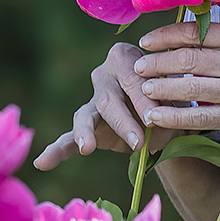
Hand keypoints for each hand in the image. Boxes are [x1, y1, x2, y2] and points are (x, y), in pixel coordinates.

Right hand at [33, 42, 182, 170]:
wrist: (169, 112)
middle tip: (140, 141)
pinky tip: (42, 163)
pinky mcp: (87, 126)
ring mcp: (92, 102)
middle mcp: (103, 75)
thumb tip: (157, 123)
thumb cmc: (173, 96)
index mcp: (124, 57)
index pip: (131, 78)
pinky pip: (68, 138)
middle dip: (124, 121)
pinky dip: (56, 151)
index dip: (143, 99)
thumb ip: (168, 104)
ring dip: (88, 133)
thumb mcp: (177, 95)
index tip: (155, 119)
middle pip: (109, 99)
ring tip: (86, 148)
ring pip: (86, 117)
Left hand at [129, 22, 219, 143]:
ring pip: (190, 86)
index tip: (146, 41)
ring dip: (161, 87)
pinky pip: (199, 116)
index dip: (165, 35)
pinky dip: (173, 116)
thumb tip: (184, 36)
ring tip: (143, 88)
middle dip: (157, 62)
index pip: (196, 32)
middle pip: (188, 58)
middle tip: (138, 66)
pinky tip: (155, 116)